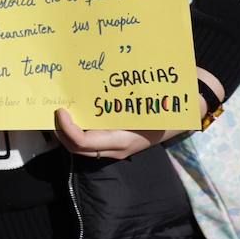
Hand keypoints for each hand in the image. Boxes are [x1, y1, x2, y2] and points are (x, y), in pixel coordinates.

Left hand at [53, 108, 198, 160]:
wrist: (188, 111)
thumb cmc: (169, 103)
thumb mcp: (151, 104)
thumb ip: (126, 102)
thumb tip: (100, 90)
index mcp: (124, 140)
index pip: (85, 143)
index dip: (68, 130)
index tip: (60, 111)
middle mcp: (117, 147)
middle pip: (78, 149)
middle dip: (60, 132)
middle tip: (51, 111)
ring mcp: (116, 145)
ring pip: (83, 146)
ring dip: (67, 131)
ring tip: (59, 110)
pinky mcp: (117, 138)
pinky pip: (92, 138)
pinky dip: (79, 126)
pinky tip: (74, 109)